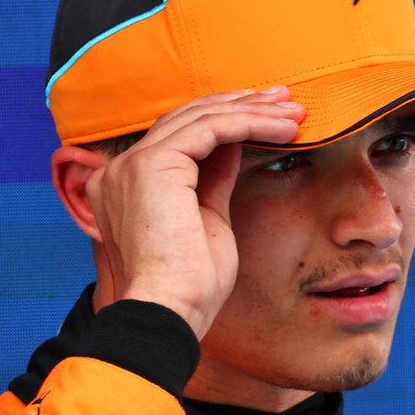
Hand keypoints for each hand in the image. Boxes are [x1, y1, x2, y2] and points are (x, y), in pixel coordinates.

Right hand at [83, 88, 303, 336]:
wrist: (168, 313)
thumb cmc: (188, 286)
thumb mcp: (207, 221)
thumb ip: (212, 180)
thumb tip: (232, 147)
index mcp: (126, 185)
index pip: (178, 135)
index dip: (224, 120)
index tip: (266, 115)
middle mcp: (121, 169)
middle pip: (187, 118)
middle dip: (241, 104)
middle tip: (284, 101)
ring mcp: (133, 164)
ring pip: (201, 117)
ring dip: (253, 111)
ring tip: (293, 113)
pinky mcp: (153, 165)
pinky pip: (210, 129)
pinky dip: (249, 122)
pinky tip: (282, 128)